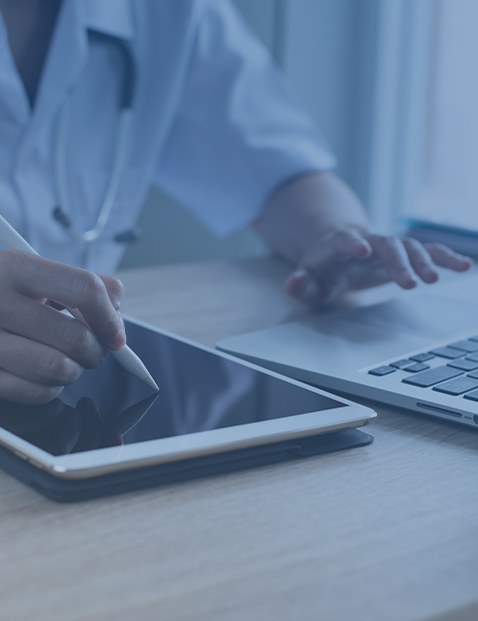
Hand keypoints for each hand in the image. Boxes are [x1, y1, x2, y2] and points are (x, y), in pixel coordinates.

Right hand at [0, 249, 125, 403]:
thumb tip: (116, 320)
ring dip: (73, 370)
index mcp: (17, 268)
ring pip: (60, 369)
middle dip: (96, 350)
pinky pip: (38, 393)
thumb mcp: (41, 274)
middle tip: (90, 349)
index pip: (86, 289)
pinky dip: (49, 388)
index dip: (110, 317)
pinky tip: (38, 372)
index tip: (116, 335)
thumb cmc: (10, 296)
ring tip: (62, 358)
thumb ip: (89, 286)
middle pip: (77, 337)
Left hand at [285, 228, 472, 304]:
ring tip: (437, 278)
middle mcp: (367, 241)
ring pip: (409, 246)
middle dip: (399, 262)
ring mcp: (388, 246)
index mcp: (339, 246)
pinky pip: (426, 251)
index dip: (353, 243)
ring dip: (424, 261)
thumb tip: (292, 284)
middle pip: (386, 245)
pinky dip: (444, 257)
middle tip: (412, 283)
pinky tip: (464, 266)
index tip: (363, 250)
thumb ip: (301, 283)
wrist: (338, 252)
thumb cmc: (323, 269)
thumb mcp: (308, 280)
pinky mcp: (403, 253)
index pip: (345, 241)